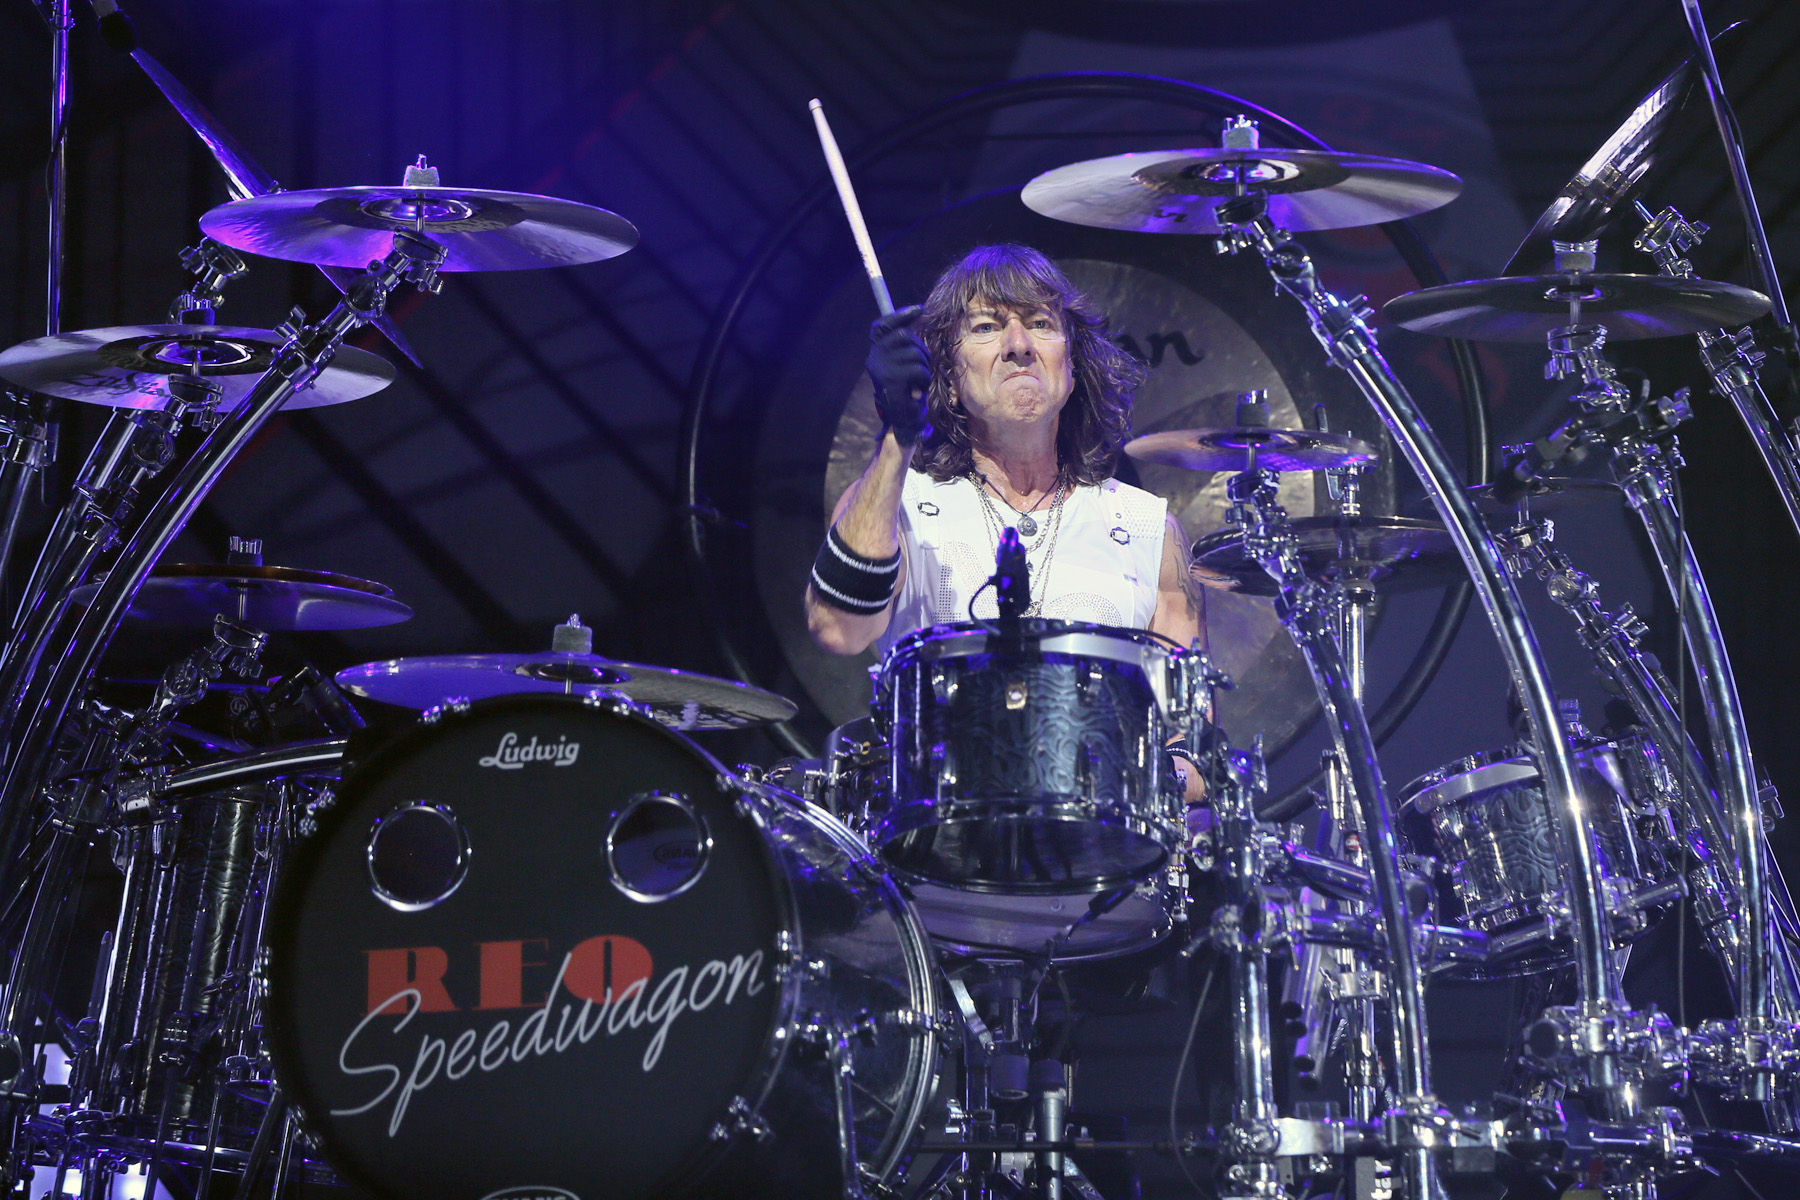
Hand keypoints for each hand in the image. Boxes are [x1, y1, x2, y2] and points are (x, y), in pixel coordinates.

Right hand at [867, 306, 930, 443]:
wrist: (902, 418)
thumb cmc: (907, 388)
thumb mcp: (903, 362)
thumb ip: (905, 343)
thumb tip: (916, 312)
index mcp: (876, 352)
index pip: (882, 325)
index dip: (900, 315)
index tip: (919, 309)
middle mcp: (874, 358)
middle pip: (904, 336)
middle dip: (920, 349)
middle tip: (922, 364)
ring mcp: (881, 370)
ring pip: (915, 354)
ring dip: (924, 367)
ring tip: (918, 381)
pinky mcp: (892, 382)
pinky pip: (917, 370)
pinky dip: (924, 380)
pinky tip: (918, 390)